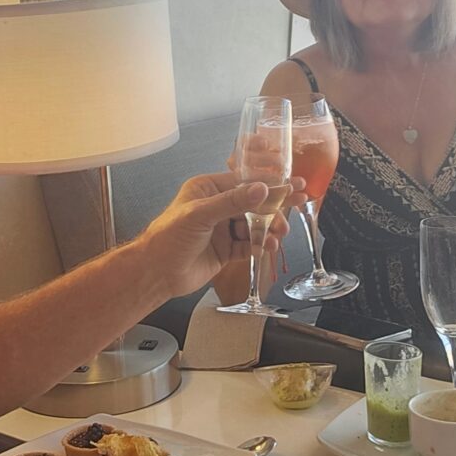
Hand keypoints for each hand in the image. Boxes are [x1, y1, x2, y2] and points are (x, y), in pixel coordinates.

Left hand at [137, 171, 305, 298]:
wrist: (157, 273)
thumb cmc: (168, 237)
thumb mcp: (200, 214)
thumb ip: (232, 202)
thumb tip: (260, 189)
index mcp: (208, 189)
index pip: (244, 182)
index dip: (268, 183)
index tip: (289, 182)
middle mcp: (217, 206)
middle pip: (253, 202)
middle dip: (275, 205)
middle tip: (298, 200)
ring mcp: (222, 228)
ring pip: (254, 224)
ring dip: (269, 228)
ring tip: (279, 233)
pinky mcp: (226, 249)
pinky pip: (249, 243)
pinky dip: (260, 245)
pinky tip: (267, 246)